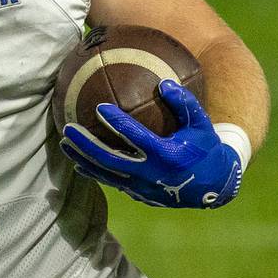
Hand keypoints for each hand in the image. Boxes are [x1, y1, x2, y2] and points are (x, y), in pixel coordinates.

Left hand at [60, 80, 241, 208]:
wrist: (212, 187)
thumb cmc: (206, 149)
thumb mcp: (201, 124)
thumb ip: (184, 103)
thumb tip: (164, 82)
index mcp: (165, 155)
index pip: (135, 137)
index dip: (116, 122)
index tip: (99, 107)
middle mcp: (150, 174)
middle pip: (110, 159)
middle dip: (86, 146)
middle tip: (68, 130)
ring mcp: (142, 188)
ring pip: (105, 174)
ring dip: (83, 160)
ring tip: (65, 145)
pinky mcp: (139, 195)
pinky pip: (112, 182)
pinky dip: (95, 173)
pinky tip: (81, 164)